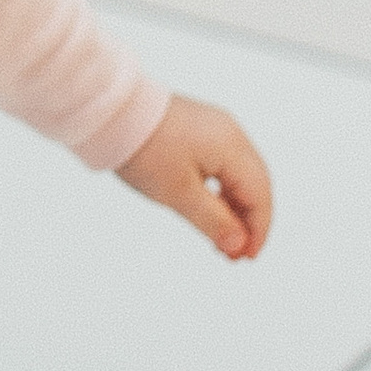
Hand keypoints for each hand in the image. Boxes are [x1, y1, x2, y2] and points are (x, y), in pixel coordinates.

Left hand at [117, 95, 273, 260]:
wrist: (112, 113)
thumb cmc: (144, 149)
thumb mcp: (178, 193)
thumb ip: (213, 221)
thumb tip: (238, 245)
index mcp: (232, 146)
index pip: (259, 194)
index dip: (257, 229)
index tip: (247, 257)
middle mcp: (231, 134)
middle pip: (254, 185)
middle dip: (248, 222)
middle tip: (236, 255)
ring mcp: (216, 130)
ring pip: (238, 176)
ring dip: (234, 209)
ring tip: (222, 240)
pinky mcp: (200, 131)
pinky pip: (222, 166)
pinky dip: (221, 192)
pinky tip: (211, 212)